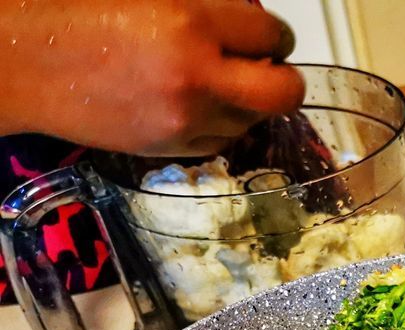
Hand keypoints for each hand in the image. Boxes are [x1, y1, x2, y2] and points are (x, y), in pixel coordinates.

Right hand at [0, 0, 305, 155]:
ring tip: (222, 83)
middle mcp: (196, 76)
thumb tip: (247, 15)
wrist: (21, 60)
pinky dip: (219, 123)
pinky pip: (220, 140)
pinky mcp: (169, 147)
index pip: (271, 34)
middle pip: (285, 93)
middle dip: (285, 80)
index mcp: (190, 22)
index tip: (264, 36)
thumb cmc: (74, 12)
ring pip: (254, 121)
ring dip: (249, 102)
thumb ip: (206, 6)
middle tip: (268, 68)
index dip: (273, 35)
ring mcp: (185, 119)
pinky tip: (196, 103)